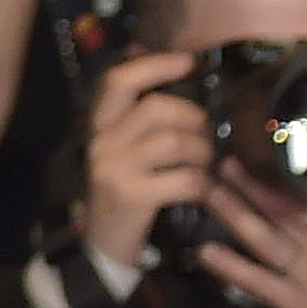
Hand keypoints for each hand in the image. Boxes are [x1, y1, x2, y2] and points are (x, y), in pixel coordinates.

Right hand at [77, 50, 210, 281]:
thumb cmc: (127, 191)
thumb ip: (147, 122)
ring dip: (202, 154)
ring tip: (203, 167)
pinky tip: (201, 191)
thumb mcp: (128, 152)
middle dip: (194, 119)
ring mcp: (113, 169)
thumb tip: (186, 80)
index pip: (119, 80)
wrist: (102, 246)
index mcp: (101, 126)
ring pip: (175, 142)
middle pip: (157, 107)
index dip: (155, 65)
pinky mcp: (130, 196)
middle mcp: (101, 142)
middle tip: (205, 137)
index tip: (189, 61)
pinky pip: (184, 179)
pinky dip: (202, 184)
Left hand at [185, 171, 306, 307]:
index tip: (262, 158)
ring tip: (211, 193)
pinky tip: (206, 252)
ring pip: (268, 241)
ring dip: (237, 216)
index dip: (284, 179)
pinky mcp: (293, 303)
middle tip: (225, 165)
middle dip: (253, 188)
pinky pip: (258, 282)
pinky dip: (231, 267)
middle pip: (285, 214)